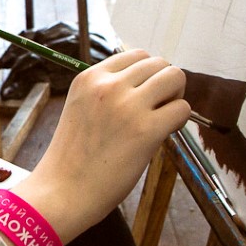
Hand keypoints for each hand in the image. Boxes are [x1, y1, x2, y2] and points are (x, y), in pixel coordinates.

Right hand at [10, 50, 188, 245]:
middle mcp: (108, 85)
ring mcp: (127, 106)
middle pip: (158, 63)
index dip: (146, 74)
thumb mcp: (81, 108)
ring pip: (175, 78)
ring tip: (161, 119)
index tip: (143, 96)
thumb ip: (107, 92)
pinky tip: (164, 134)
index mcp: (89, 77)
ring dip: (175, 97)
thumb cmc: (73, 156)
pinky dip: (179, 120)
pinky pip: (182, 109)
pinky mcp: (146, 130)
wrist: (63, 190)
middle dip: (164, 84)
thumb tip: (148, 85)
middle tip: (156, 109)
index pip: (135, 55)